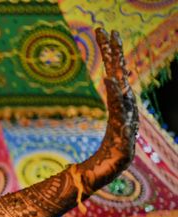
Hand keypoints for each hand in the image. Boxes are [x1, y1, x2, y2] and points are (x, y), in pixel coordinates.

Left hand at [87, 28, 137, 187]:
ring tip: (110, 51)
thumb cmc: (102, 155)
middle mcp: (125, 108)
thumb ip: (103, 115)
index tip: (104, 33)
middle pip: (119, 75)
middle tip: (106, 30)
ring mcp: (125, 118)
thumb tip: (101, 106)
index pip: (115, 73)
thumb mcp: (103, 124)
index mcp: (119, 104)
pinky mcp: (122, 130)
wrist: (107, 174)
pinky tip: (108, 81)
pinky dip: (115, 94)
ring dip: (115, 68)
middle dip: (113, 52)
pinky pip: (118, 109)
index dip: (111, 54)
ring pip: (121, 88)